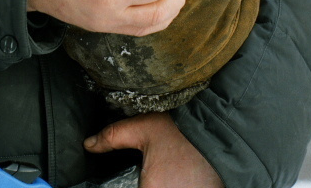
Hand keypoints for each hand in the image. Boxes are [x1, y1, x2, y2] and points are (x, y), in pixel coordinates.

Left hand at [84, 112, 222, 187]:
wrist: (221, 131)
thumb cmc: (181, 131)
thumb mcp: (143, 127)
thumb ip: (112, 137)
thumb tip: (89, 144)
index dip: (135, 186)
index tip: (139, 178)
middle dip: (147, 184)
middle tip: (151, 172)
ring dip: (160, 185)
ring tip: (164, 173)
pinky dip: (174, 186)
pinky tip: (175, 178)